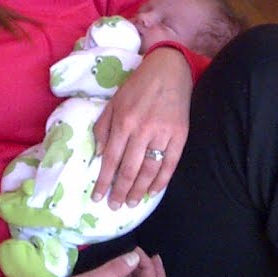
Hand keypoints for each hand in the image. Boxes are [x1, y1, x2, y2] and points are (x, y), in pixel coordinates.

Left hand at [91, 46, 191, 208]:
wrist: (168, 70)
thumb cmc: (137, 87)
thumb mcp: (113, 103)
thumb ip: (104, 129)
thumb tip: (98, 155)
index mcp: (123, 122)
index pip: (110, 159)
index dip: (103, 181)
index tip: (97, 197)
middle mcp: (142, 131)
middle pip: (129, 170)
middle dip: (120, 191)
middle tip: (114, 206)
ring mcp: (163, 134)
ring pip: (149, 170)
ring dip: (139, 190)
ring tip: (130, 203)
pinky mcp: (180, 135)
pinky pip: (170, 164)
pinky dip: (161, 181)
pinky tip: (153, 192)